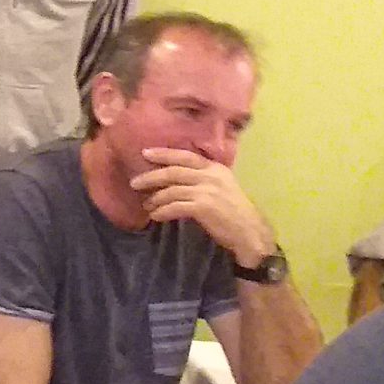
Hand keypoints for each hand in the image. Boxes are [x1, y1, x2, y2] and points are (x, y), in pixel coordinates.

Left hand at [133, 148, 276, 265]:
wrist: (250, 231)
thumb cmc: (233, 211)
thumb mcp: (221, 187)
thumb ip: (202, 179)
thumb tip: (173, 178)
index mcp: (215, 168)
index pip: (186, 156)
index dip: (164, 153)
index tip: (145, 152)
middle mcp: (211, 176)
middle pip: (173, 172)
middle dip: (151, 176)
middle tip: (134, 183)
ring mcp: (207, 190)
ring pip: (172, 190)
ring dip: (155, 199)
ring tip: (146, 205)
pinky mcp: (203, 206)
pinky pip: (175, 207)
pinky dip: (162, 211)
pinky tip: (156, 216)